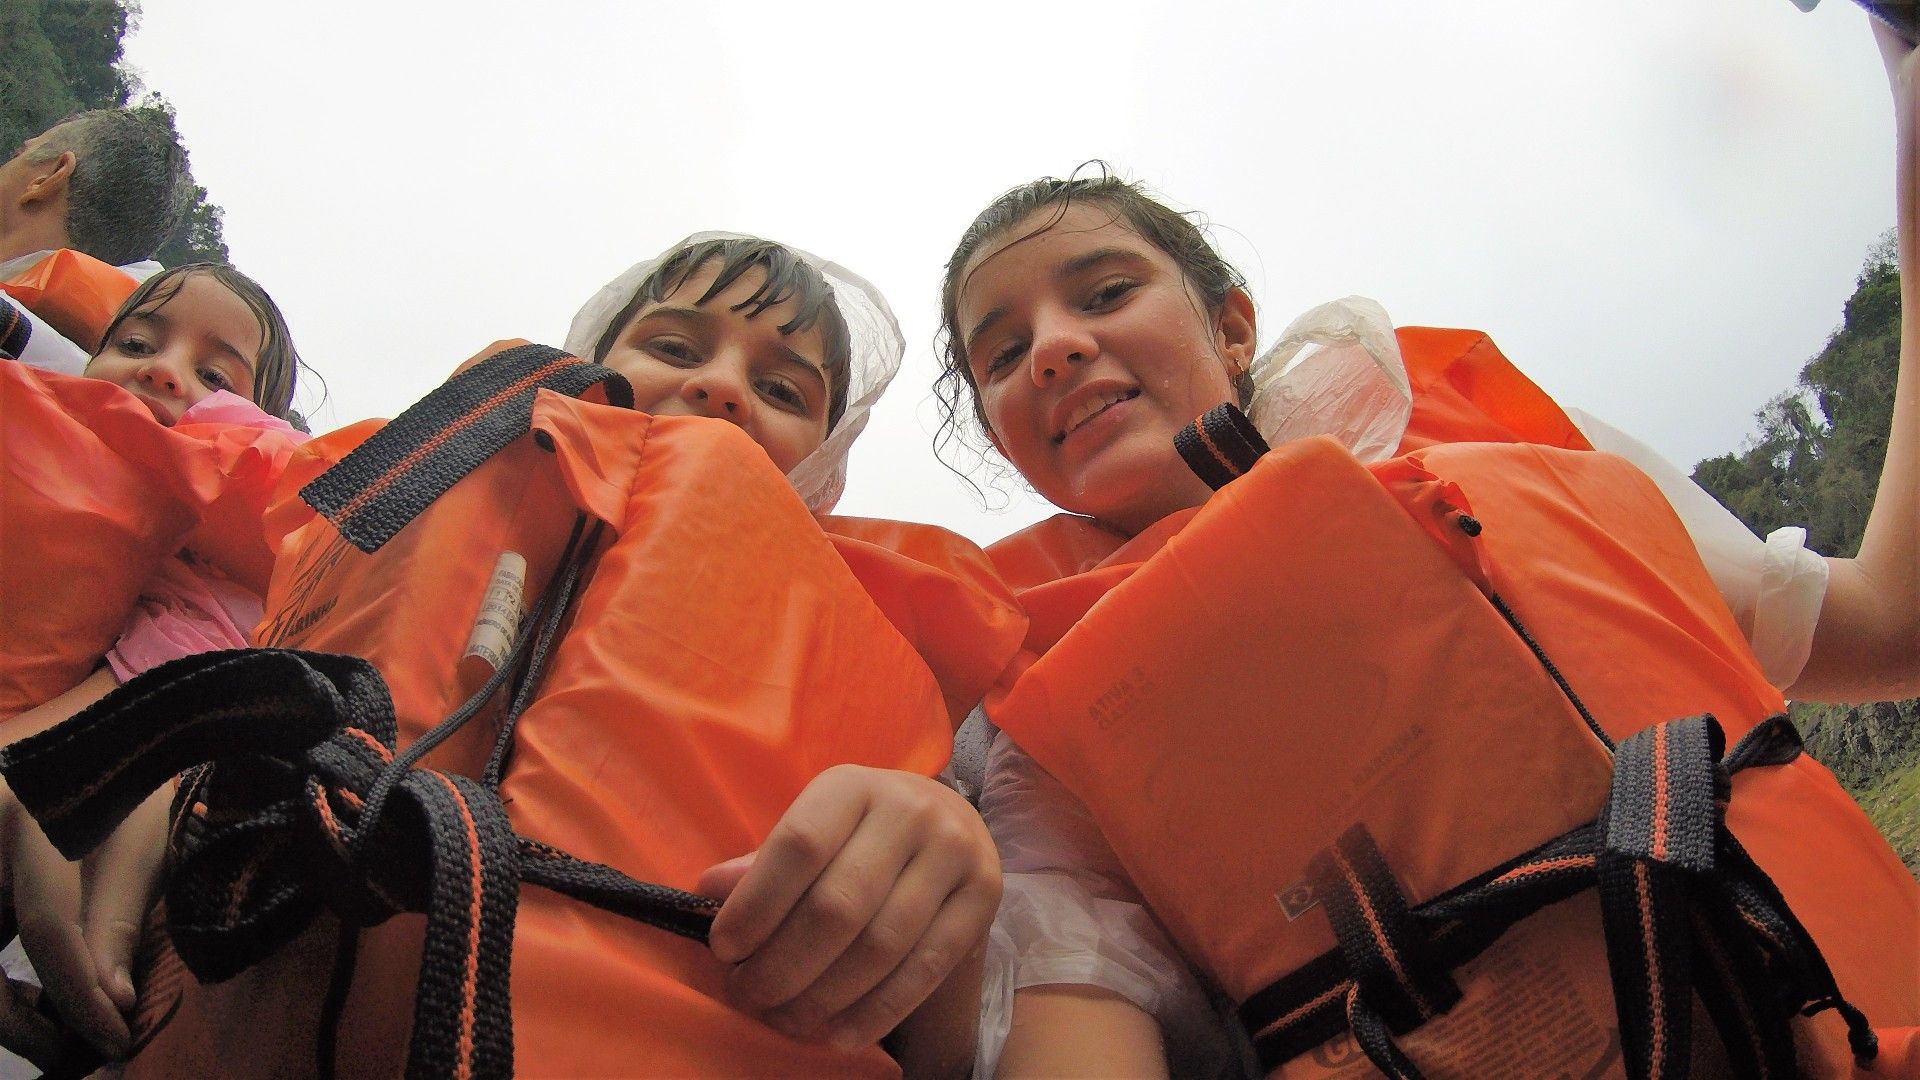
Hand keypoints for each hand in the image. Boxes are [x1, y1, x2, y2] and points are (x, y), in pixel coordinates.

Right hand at [0, 776, 168, 1067]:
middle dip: (17, 1021)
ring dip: (3, 1010)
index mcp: (27, 815)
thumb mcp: (135, 850)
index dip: (79, 991)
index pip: (46, 926)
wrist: (102, 751)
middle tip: (69, 1054)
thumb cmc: (126, 794)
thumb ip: (114, 924)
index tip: (114, 1039)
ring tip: (54, 1040)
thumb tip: (112, 1003)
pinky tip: (29, 1009)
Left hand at [697, 764, 1000, 1049]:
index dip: (755, 905)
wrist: (946, 821)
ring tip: (787, 1020)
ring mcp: (954, 851)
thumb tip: (709, 891)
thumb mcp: (813, 829)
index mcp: (852, 785)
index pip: (797, 846)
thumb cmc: (858, 833)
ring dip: (824, 996)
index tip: (724, 950)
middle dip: (783, 966)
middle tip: (750, 997)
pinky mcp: (985, 894)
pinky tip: (840, 1035)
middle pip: (838, 906)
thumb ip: (765, 863)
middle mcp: (909, 810)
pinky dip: (877, 1011)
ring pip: (880, 945)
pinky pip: (925, 967)